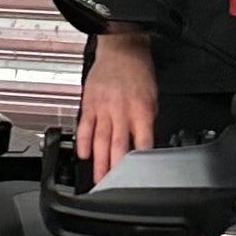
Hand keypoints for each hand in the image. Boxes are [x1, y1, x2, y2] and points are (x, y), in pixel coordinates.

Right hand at [77, 35, 155, 180]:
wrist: (121, 48)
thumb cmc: (138, 71)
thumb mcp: (152, 97)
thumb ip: (146, 121)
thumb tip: (144, 143)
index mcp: (141, 110)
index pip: (142, 142)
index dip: (141, 161)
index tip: (138, 176)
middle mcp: (121, 111)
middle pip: (118, 146)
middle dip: (115, 169)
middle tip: (111, 187)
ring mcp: (103, 108)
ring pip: (100, 141)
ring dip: (98, 162)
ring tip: (97, 179)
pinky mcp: (89, 103)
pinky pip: (84, 127)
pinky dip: (82, 142)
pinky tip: (83, 155)